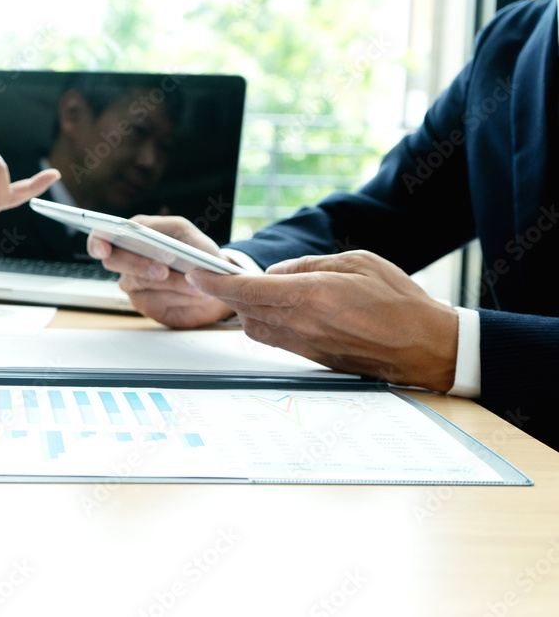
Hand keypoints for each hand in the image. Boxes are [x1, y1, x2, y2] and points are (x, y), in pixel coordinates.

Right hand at [86, 215, 234, 327]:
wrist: (214, 283)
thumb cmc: (199, 255)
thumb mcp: (195, 239)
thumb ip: (181, 238)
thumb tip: (166, 248)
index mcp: (135, 233)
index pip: (102, 235)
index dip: (98, 241)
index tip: (103, 249)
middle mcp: (128, 257)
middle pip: (114, 260)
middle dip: (138, 264)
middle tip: (163, 270)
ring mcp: (133, 282)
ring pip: (140, 282)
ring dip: (171, 283)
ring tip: (196, 286)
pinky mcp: (144, 304)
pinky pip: (155, 301)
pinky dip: (178, 297)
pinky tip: (194, 295)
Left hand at [186, 250, 458, 390]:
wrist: (425, 347)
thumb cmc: (398, 300)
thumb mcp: (357, 261)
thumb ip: (310, 264)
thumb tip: (277, 271)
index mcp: (313, 294)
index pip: (248, 289)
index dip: (215, 282)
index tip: (194, 273)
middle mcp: (303, 323)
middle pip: (243, 310)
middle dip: (225, 293)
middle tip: (214, 276)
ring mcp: (306, 345)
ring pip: (254, 327)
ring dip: (243, 310)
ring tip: (247, 291)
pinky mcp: (311, 358)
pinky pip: (273, 340)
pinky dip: (262, 323)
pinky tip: (271, 310)